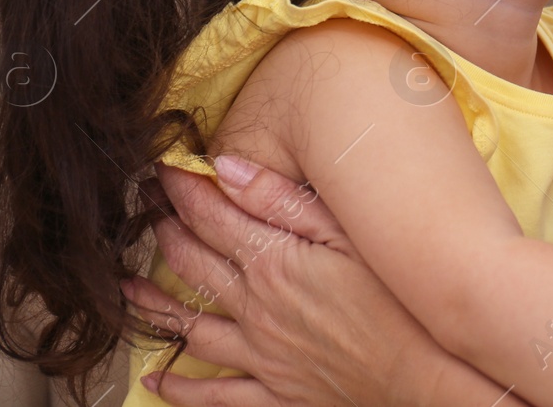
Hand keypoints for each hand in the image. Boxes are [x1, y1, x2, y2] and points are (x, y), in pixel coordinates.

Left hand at [122, 157, 524, 406]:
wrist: (426, 374)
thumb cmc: (399, 299)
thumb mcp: (350, 233)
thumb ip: (284, 199)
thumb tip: (228, 168)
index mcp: (274, 264)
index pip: (211, 216)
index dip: (181, 189)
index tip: (160, 169)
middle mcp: (257, 310)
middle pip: (192, 266)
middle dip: (164, 232)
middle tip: (145, 212)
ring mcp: (262, 356)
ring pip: (189, 330)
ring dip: (153, 307)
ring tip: (126, 289)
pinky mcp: (275, 393)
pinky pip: (215, 395)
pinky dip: (179, 389)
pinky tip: (155, 381)